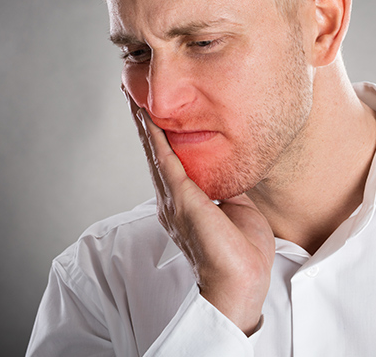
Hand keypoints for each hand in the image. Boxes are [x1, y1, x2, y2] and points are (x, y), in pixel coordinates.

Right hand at [123, 89, 274, 334]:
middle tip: (134, 95)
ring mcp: (172, 200)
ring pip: (154, 153)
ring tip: (135, 99)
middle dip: (145, 124)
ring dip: (145, 125)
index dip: (159, 136)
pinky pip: (164, 160)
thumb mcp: (237, 207)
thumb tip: (226, 166)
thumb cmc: (241, 250)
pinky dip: (154, 137)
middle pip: (155, 153)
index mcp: (184, 203)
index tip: (153, 113)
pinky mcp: (180, 199)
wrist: (240, 280)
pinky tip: (147, 118)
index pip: (169, 162)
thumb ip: (226, 185)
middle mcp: (171, 200)